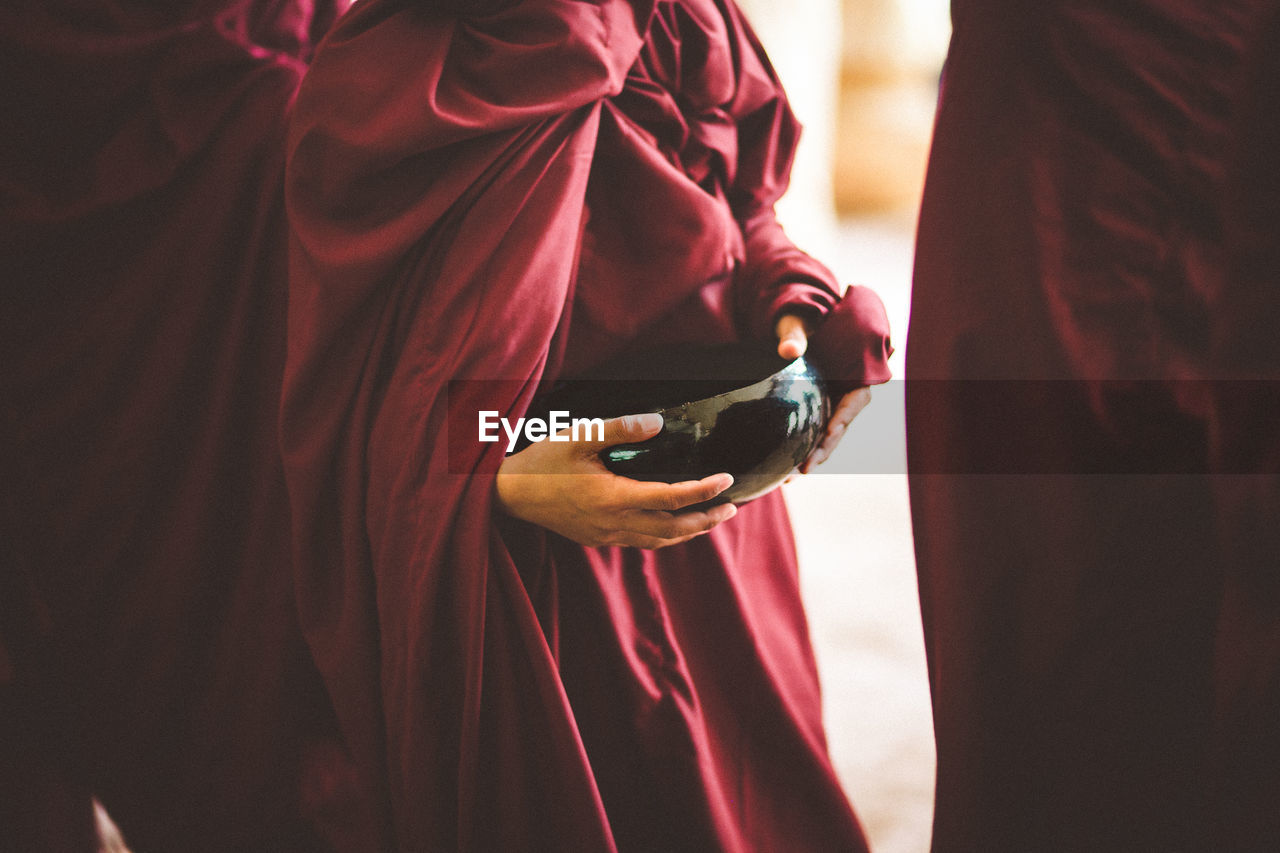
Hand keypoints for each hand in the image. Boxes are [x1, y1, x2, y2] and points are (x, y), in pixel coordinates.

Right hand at [494, 413, 736, 548]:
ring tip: (711, 518)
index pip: (671, 498)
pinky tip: (672, 524)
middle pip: (673, 530)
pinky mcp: (597, 539)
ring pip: (659, 541)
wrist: (509, 494)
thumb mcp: (578, 435)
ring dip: (689, 532)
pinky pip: (641, 542)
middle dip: (707, 520)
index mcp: (613, 497)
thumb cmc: (542, 461)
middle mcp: (614, 523)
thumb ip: (620, 428)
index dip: (704, 491)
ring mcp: (605, 535)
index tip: (727, 480)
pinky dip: (665, 535)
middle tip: (732, 507)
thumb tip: (658, 423)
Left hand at [775, 313, 872, 472]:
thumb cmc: (798, 321)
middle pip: (840, 425)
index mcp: (852, 371)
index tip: (830, 432)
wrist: (789, 325)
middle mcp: (844, 391)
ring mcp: (830, 402)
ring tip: (790, 478)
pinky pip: (811, 433)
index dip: (844, 417)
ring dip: (811, 456)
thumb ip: (794, 335)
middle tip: (806, 468)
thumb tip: (789, 349)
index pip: (856, 399)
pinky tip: (782, 470)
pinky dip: (799, 450)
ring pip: (826, 435)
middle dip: (825, 448)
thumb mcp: (796, 324)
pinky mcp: (814, 409)